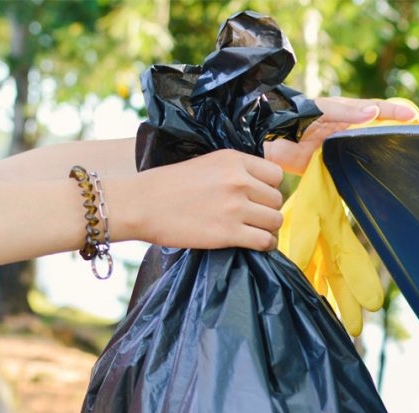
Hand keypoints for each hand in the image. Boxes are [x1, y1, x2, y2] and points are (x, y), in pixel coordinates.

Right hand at [117, 150, 283, 250]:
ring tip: (255, 231)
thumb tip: (259, 185)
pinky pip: (265, 241)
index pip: (276, 174)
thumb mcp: (206, 163)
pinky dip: (265, 245)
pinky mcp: (228, 233)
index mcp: (233, 160)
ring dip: (268, 228)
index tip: (259, 197)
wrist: (141, 205)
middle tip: (253, 217)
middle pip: (277, 199)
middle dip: (268, 209)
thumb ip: (234, 170)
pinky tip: (255, 244)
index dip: (270, 187)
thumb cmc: (168, 185)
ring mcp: (235, 208)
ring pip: (275, 221)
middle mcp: (238, 181)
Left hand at [265, 97, 417, 174]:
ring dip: (379, 155)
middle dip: (393, 135)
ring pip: (363, 151)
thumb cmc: (292, 115)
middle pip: (374, 132)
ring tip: (401, 163)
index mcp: (344, 112)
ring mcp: (336, 148)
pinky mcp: (325, 165)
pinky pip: (347, 170)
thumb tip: (375, 112)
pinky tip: (372, 182)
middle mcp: (344, 129)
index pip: (376, 110)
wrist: (266, 137)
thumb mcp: (321, 109)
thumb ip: (347, 112)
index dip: (395, 112)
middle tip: (416, 142)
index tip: (414, 117)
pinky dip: (360, 174)